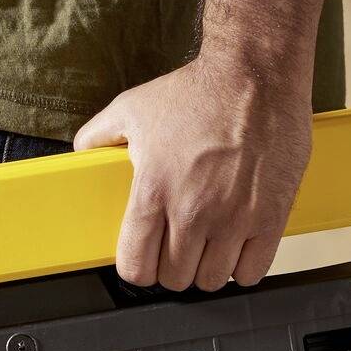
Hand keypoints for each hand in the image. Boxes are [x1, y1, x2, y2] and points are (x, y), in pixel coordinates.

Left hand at [73, 53, 314, 290]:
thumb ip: (98, 134)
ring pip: (212, 280)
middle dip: (175, 266)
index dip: (139, 268)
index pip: (136, 268)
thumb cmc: (197, 90)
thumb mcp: (132, 107)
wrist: (257, 70)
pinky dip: (244, 266)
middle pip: (175, 279)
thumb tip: (80, 151)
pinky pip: (252, 271)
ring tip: (211, 243)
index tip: (148, 257)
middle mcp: (192, 211)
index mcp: (153, 192)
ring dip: (208, 268)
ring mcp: (234, 217)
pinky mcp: (270, 215)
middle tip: (182, 244)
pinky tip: (239, 246)